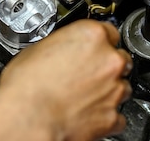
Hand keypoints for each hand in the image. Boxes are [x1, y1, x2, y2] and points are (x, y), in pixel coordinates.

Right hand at [0, 20, 132, 140]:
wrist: (28, 118)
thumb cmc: (27, 85)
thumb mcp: (39, 48)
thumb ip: (63, 45)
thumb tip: (62, 50)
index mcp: (92, 35)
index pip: (109, 32)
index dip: (99, 41)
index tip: (92, 48)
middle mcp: (109, 60)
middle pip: (119, 58)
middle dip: (104, 66)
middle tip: (84, 73)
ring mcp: (114, 89)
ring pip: (122, 86)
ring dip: (107, 89)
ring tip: (83, 95)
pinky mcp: (112, 116)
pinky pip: (117, 115)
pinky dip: (105, 114)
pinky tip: (86, 113)